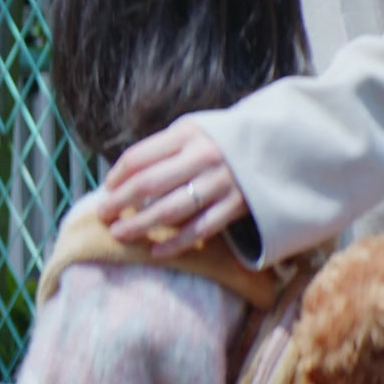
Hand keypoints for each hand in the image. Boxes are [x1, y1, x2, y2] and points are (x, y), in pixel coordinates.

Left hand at [97, 121, 248, 256]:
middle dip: (119, 203)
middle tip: (102, 216)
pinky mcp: (237, 206)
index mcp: (188, 134)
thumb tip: (122, 179)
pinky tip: (155, 251)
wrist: (281, 146)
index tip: (107, 189)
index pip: (139, 157)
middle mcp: (204, 156)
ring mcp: (221, 183)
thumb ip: (163, 149)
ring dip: (139, 225)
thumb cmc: (222, 142)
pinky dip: (176, 243)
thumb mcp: (195, 131)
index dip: (117, 175)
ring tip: (118, 234)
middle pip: (148, 185)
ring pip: (170, 210)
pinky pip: (200, 230)